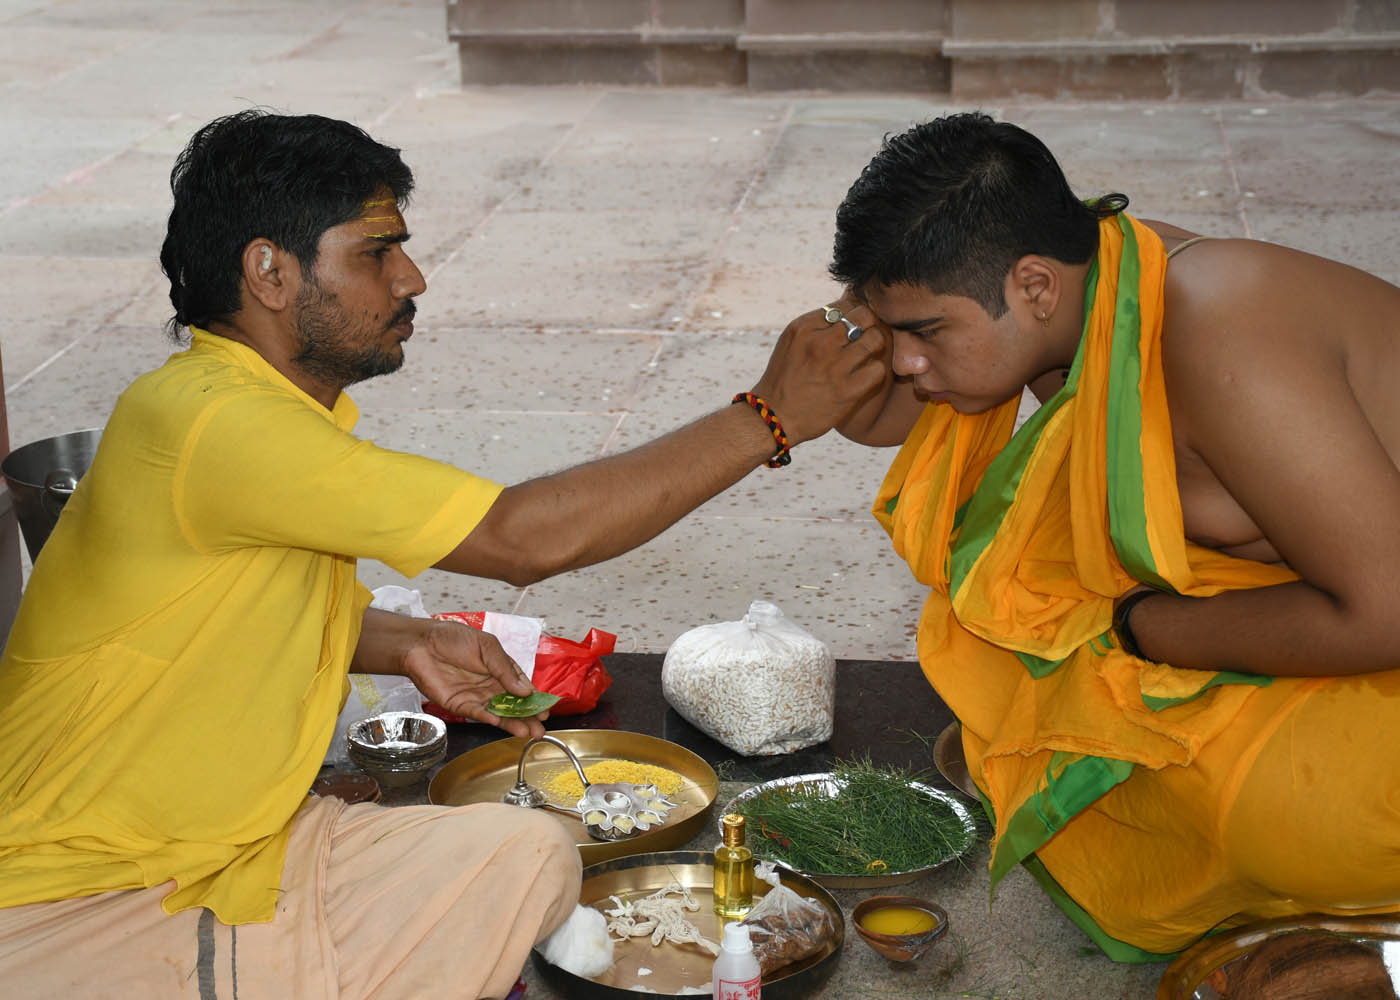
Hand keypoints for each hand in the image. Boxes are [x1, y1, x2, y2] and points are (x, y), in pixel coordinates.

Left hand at [399, 619, 548, 738]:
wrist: (421, 644)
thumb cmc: (452, 638)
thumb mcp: (486, 646)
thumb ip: (504, 668)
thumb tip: (525, 690)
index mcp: (500, 668)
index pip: (521, 687)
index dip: (534, 699)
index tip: (545, 709)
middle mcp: (490, 685)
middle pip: (513, 705)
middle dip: (528, 718)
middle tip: (540, 729)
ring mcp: (476, 696)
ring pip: (499, 713)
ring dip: (513, 724)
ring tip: (528, 733)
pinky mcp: (460, 705)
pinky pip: (478, 714)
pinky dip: (490, 720)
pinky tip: (503, 725)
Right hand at [750, 292, 889, 445]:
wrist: (773, 417)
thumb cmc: (785, 377)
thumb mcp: (792, 342)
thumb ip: (817, 324)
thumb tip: (849, 308)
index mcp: (804, 327)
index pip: (846, 304)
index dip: (855, 313)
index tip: (854, 326)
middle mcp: (819, 343)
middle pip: (864, 316)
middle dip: (870, 324)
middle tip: (866, 336)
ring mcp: (834, 367)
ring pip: (875, 339)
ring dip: (875, 346)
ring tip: (867, 355)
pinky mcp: (847, 391)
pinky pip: (878, 369)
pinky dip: (875, 371)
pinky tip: (865, 375)